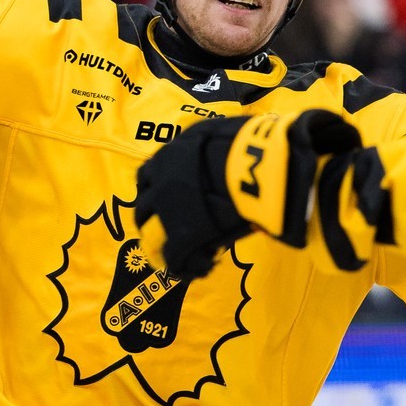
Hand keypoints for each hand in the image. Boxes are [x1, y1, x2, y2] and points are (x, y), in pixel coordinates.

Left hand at [134, 109, 361, 278]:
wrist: (263, 168)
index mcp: (168, 156)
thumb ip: (215, 149)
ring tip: (187, 260)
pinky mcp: (183, 238)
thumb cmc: (252, 145)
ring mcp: (168, 212)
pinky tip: (205, 269)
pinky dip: (187, 267)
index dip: (154, 193)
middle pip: (141, 210)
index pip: (146, 178)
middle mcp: (160, 184)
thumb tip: (229, 149)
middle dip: (152, 225)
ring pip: (152, 238)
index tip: (165, 204)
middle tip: (170, 237)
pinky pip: (176, 259)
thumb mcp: (224, 136)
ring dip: (165, 250)